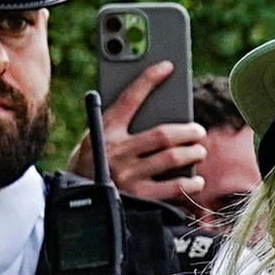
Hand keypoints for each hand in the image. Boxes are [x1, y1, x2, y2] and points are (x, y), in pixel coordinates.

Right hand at [97, 65, 207, 207]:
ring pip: (172, 158)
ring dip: (192, 153)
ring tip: (199, 151)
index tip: (167, 66)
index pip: (130, 99)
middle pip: (162, 134)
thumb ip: (117, 130)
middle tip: (198, 131)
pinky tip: (197, 180)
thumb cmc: (90, 170)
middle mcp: (116, 152)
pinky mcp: (137, 198)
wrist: (75, 208)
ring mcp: (127, 176)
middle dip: (187, 131)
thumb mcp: (95, 144)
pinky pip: (173, 188)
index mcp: (103, 132)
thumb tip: (158, 116)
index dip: (149, 80)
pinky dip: (190, 183)